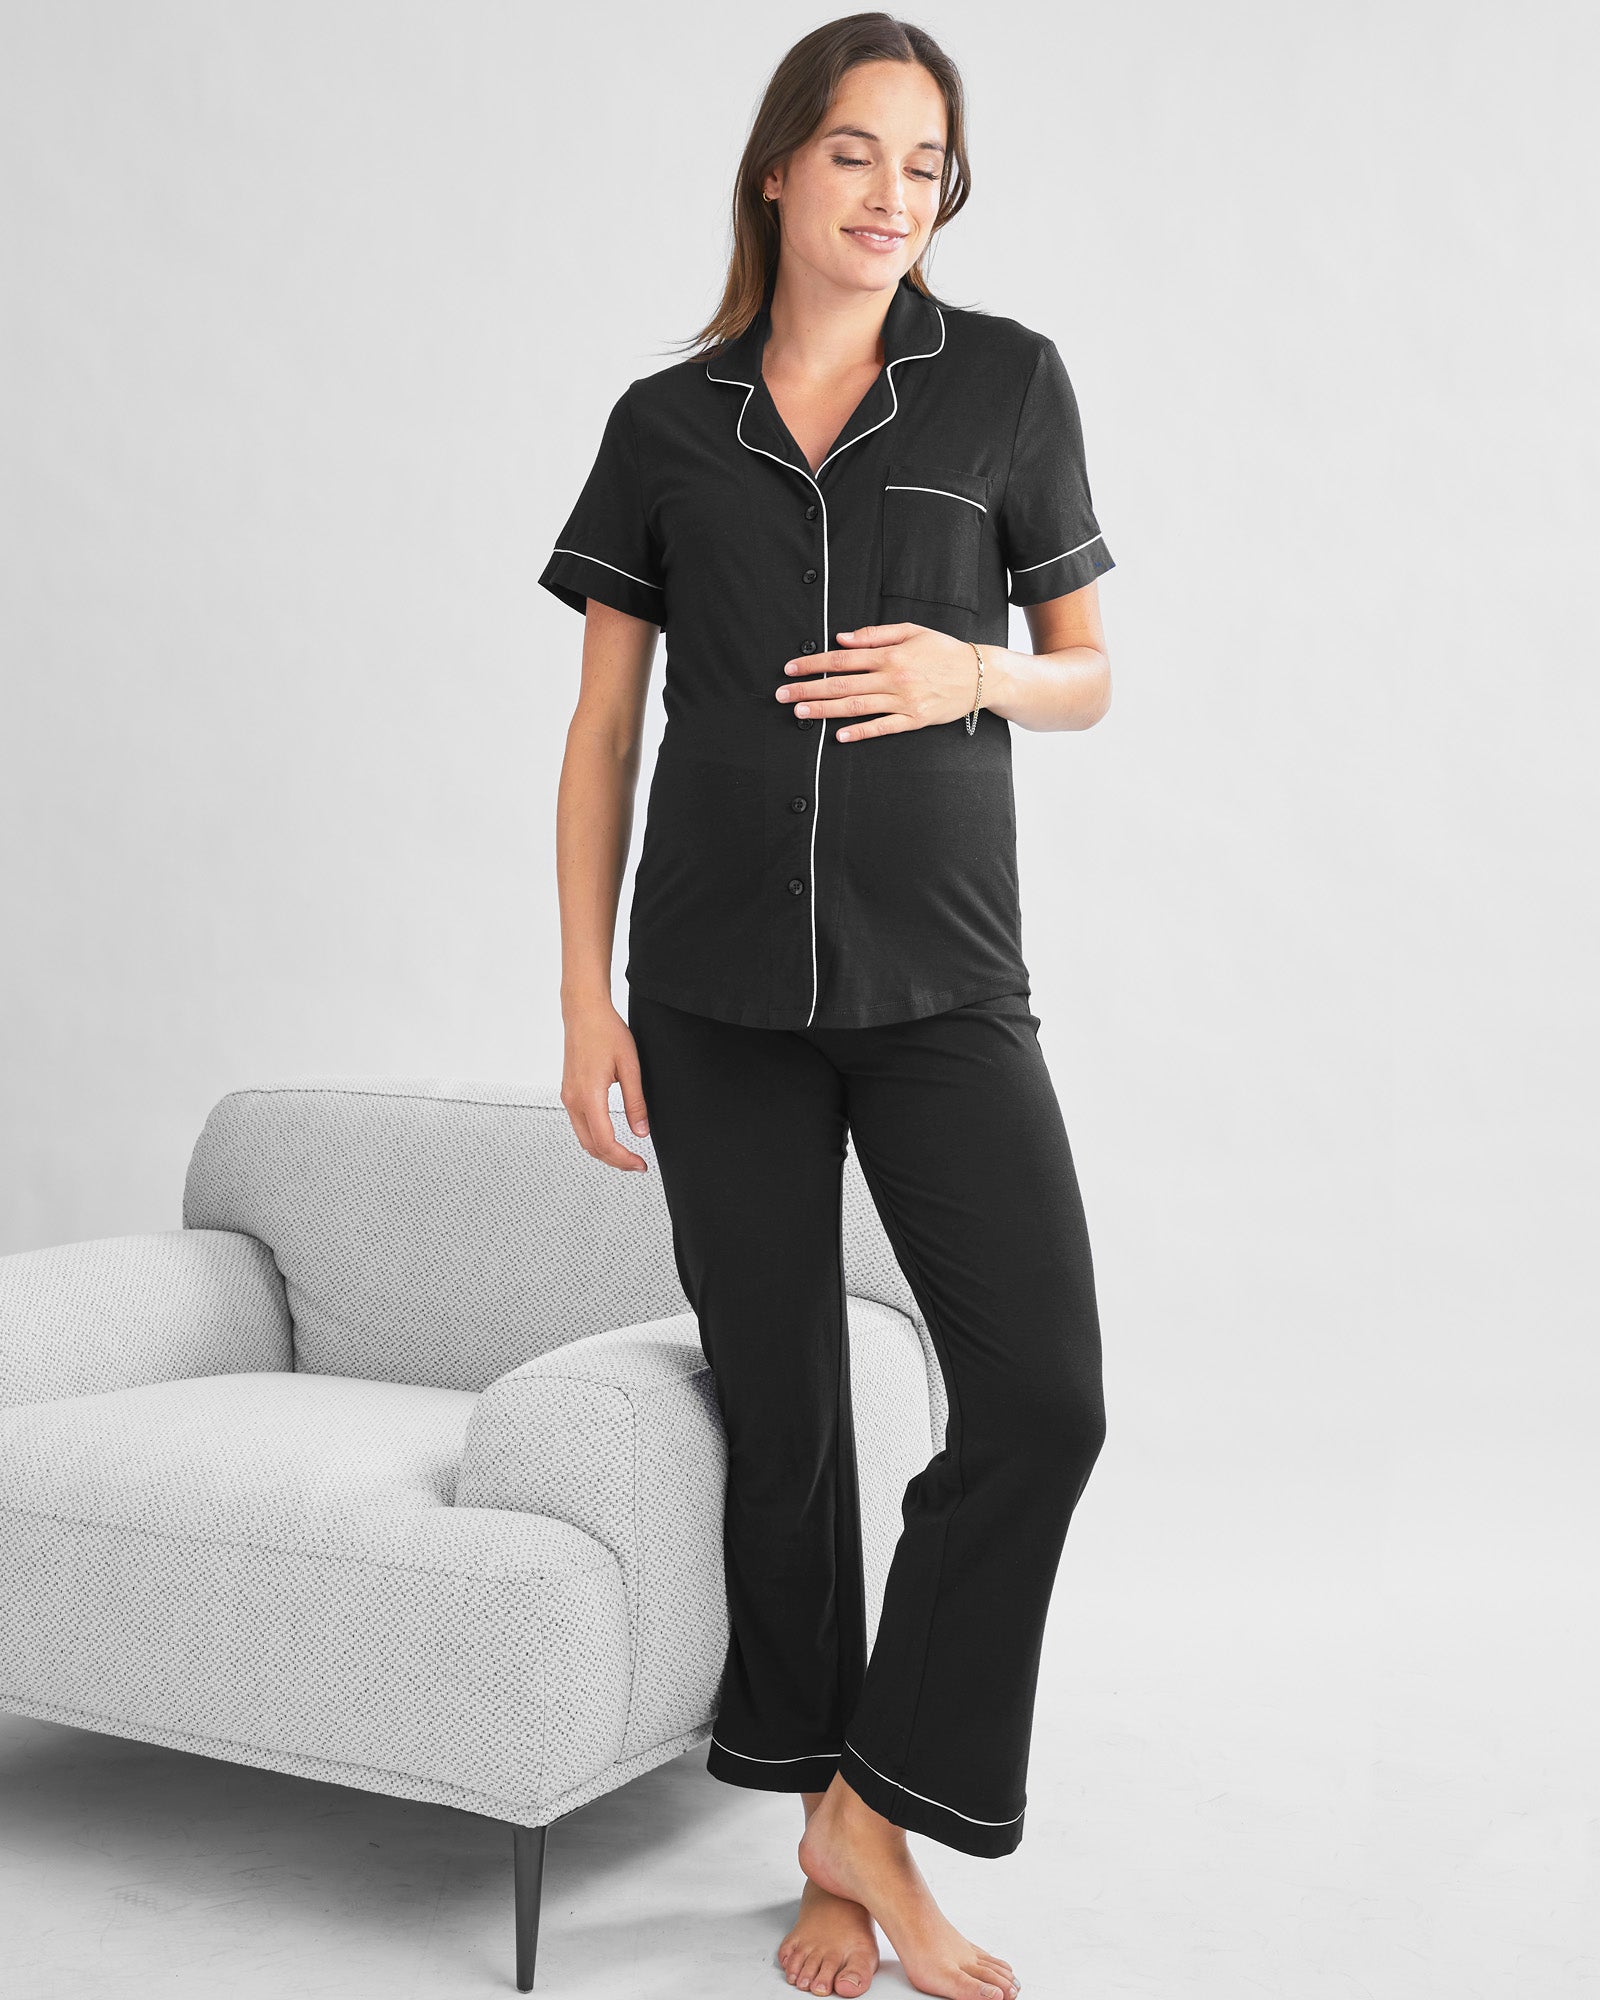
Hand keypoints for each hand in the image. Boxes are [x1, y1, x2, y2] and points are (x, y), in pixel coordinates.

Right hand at [560, 1000, 650, 1171]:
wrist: (584, 1012)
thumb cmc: (605, 1031)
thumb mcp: (630, 1066)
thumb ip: (636, 1102)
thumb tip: (641, 1131)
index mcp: (589, 1095)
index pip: (604, 1142)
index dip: (623, 1159)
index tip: (639, 1164)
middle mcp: (573, 1100)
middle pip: (591, 1146)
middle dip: (614, 1161)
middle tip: (636, 1164)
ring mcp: (568, 1097)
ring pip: (583, 1138)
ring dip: (603, 1151)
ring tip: (626, 1155)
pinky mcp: (568, 1093)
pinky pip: (579, 1125)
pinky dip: (594, 1138)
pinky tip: (610, 1138)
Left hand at [775, 623, 979, 740]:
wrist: (980, 674)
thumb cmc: (944, 651)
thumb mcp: (911, 631)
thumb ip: (875, 634)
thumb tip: (842, 638)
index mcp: (890, 655)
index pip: (842, 659)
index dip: (813, 664)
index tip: (791, 669)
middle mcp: (893, 678)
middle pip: (842, 684)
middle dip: (809, 690)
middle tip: (783, 695)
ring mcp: (903, 701)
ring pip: (856, 706)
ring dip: (825, 710)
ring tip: (800, 713)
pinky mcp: (914, 720)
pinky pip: (882, 727)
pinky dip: (860, 732)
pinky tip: (839, 735)